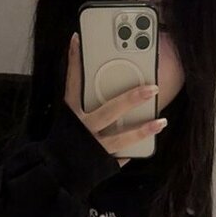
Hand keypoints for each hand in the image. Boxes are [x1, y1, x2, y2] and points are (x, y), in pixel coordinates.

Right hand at [64, 32, 166, 166]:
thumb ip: (82, 106)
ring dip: (143, 130)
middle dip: (132, 98)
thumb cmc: (64, 145)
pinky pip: (121, 156)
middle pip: (110, 110)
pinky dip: (133, 150)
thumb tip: (101, 85)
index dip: (74, 61)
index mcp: (71, 116)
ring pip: (122, 138)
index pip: (72, 83)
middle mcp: (83, 130)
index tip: (78, 39)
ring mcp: (94, 148)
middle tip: (152, 88)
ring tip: (161, 121)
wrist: (54, 177)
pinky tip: (147, 145)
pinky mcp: (102, 164)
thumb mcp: (68, 122)